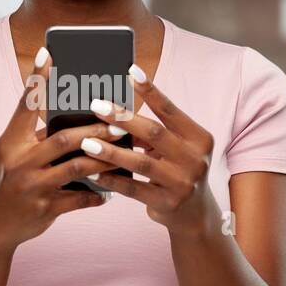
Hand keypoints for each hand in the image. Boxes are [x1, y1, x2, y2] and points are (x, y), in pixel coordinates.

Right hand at [0, 48, 119, 255]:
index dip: (37, 78)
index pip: (25, 104)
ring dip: (104, 158)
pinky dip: (96, 194)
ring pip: (77, 166)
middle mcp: (19, 161)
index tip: (48, 52)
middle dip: (96, 129)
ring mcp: (32, 186)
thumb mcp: (13, 158)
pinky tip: (109, 192)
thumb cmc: (7, 184)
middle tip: (121, 122)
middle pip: (63, 137)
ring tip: (124, 152)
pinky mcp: (44, 209)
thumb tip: (75, 121)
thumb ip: (37, 139)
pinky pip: (79, 198)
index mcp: (10, 142)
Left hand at [80, 69, 220, 236]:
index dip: (151, 91)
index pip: (171, 110)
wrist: (195, 214)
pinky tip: (91, 172)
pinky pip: (133, 188)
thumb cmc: (178, 171)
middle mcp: (195, 159)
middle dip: (123, 118)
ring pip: (141, 162)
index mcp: (199, 138)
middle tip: (97, 107)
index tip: (131, 72)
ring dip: (111, 151)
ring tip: (87, 143)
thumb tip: (115, 112)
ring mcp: (182, 183)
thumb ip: (153, 133)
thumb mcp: (176, 149)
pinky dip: (111, 179)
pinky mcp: (167, 203)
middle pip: (154, 133)